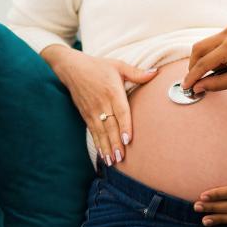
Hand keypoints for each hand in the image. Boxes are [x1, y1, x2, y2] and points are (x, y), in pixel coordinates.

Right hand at [43, 45, 157, 164]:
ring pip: (101, 132)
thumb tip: (156, 72)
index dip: (124, 126)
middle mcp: (102, 103)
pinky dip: (98, 144)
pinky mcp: (86, 115)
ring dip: (107, 147)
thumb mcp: (118, 65)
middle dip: (115, 143)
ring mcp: (92, 110)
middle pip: (110, 126)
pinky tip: (103, 155)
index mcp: (112, 91)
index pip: (120, 111)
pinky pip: (93, 132)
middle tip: (121, 158)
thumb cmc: (98, 66)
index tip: (127, 139)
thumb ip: (137, 73)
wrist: (70, 67)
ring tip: (112, 161)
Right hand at [182, 25, 226, 93]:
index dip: (192, 77)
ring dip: (202, 60)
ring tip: (209, 76)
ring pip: (205, 44)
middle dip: (193, 66)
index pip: (204, 63)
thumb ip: (217, 84)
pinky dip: (212, 54)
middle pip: (199, 49)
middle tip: (194, 82)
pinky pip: (215, 41)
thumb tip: (199, 87)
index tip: (186, 87)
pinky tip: (219, 66)